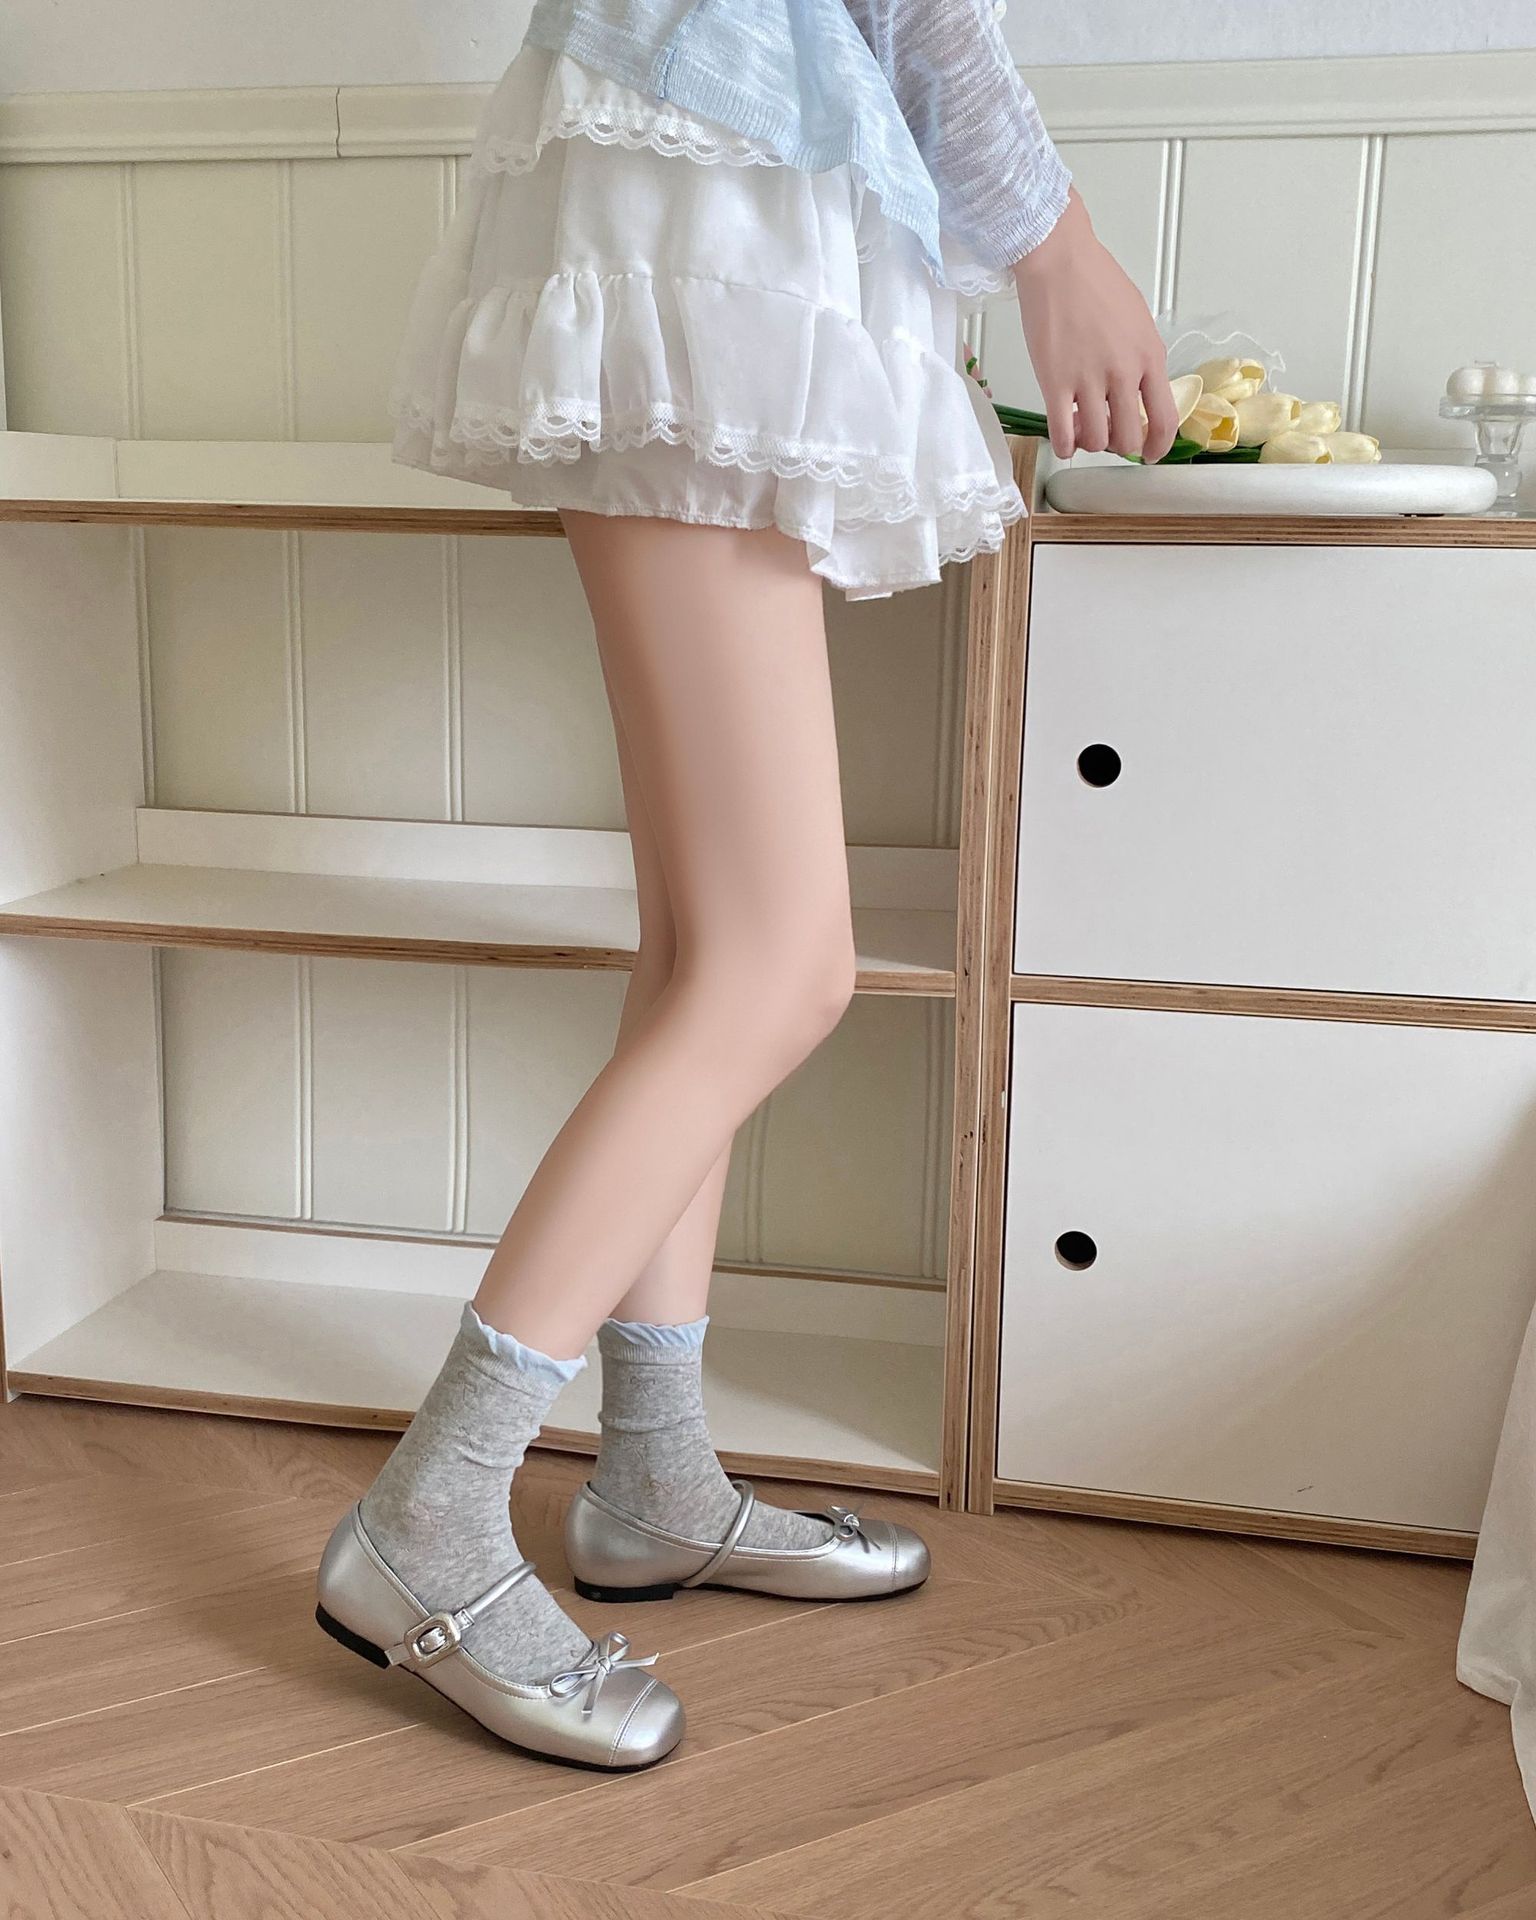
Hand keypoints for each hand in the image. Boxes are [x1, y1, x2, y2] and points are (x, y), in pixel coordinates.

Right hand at [1011, 188, 1179, 462]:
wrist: (1059, 262)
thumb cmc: (1096, 281)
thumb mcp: (1137, 320)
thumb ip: (1141, 358)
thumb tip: (1136, 390)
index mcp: (1149, 356)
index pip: (1164, 419)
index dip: (1158, 446)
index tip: (1150, 453)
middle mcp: (1123, 373)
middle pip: (1128, 438)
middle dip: (1119, 445)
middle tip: (1108, 434)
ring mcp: (1088, 380)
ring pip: (1096, 441)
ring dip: (1090, 443)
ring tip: (1082, 427)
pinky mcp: (1055, 383)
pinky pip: (1062, 434)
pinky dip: (1065, 445)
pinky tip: (1064, 438)